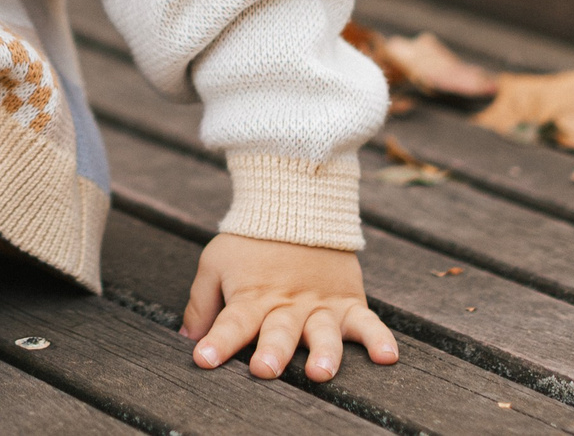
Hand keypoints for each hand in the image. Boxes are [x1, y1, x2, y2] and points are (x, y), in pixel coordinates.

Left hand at [181, 235, 396, 381]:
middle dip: (271, 350)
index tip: (203, 359)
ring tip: (320, 371)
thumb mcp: (215, 262)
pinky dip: (379, 338)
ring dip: (322, 353)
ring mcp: (320, 304)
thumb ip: (202, 303)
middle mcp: (286, 304)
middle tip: (264, 368)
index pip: (232, 322)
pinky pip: (368, 322)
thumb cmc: (251, 240)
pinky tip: (387, 357)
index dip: (218, 341)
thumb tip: (186, 339)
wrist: (295, 201)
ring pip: (323, 333)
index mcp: (251, 296)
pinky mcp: (348, 301)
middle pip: (278, 331)